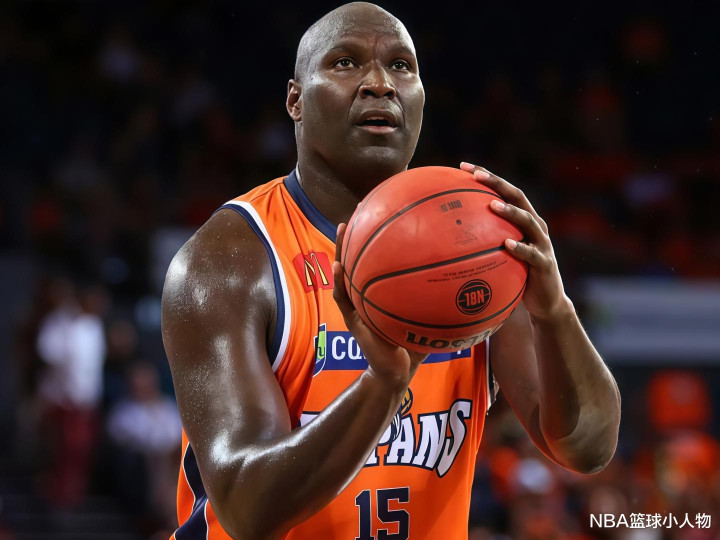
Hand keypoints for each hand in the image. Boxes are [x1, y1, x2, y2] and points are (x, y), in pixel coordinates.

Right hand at [333, 223, 427, 388]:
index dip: (382, 235)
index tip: (388, 209)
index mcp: (384, 291)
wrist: (398, 372)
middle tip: (361, 207)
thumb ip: (441, 299)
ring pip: (346, 273)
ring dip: (342, 250)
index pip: (381, 258)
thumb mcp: (430, 317)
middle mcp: (369, 295)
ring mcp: (358, 306)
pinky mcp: (353, 321)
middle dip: (361, 233)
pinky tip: (339, 268)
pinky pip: (343, 299)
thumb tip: (472, 276)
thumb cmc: (415, 343)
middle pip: (361, 258)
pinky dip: (339, 283)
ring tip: (342, 229)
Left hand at [460, 162, 571, 321]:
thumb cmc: (516, 276)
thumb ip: (478, 243)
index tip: (462, 166)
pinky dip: (519, 248)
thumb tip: (439, 240)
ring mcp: (543, 243)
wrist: (545, 302)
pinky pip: (532, 254)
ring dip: (510, 211)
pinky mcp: (545, 263)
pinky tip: (506, 244)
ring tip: (492, 205)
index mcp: (523, 219)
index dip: (486, 176)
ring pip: (528, 221)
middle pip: (517, 196)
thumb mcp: (497, 257)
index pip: (503, 191)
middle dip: (497, 183)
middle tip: (476, 175)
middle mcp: (535, 226)